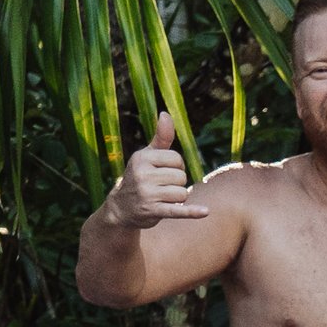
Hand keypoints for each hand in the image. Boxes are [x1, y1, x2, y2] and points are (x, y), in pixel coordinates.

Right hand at [112, 110, 193, 230]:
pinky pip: (178, 210)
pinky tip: (205, 211)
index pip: (177, 159)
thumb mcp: (147, 156)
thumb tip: (166, 114)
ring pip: (182, 193)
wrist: (122, 208)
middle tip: (162, 187)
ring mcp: (148, 194)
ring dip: (178, 198)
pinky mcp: (154, 211)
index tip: (164, 172)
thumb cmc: (140, 177)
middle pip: (181, 177)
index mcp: (142, 158)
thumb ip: (160, 138)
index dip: (177, 166)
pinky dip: (192, 212)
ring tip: (162, 198)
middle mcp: (143, 174)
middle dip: (177, 183)